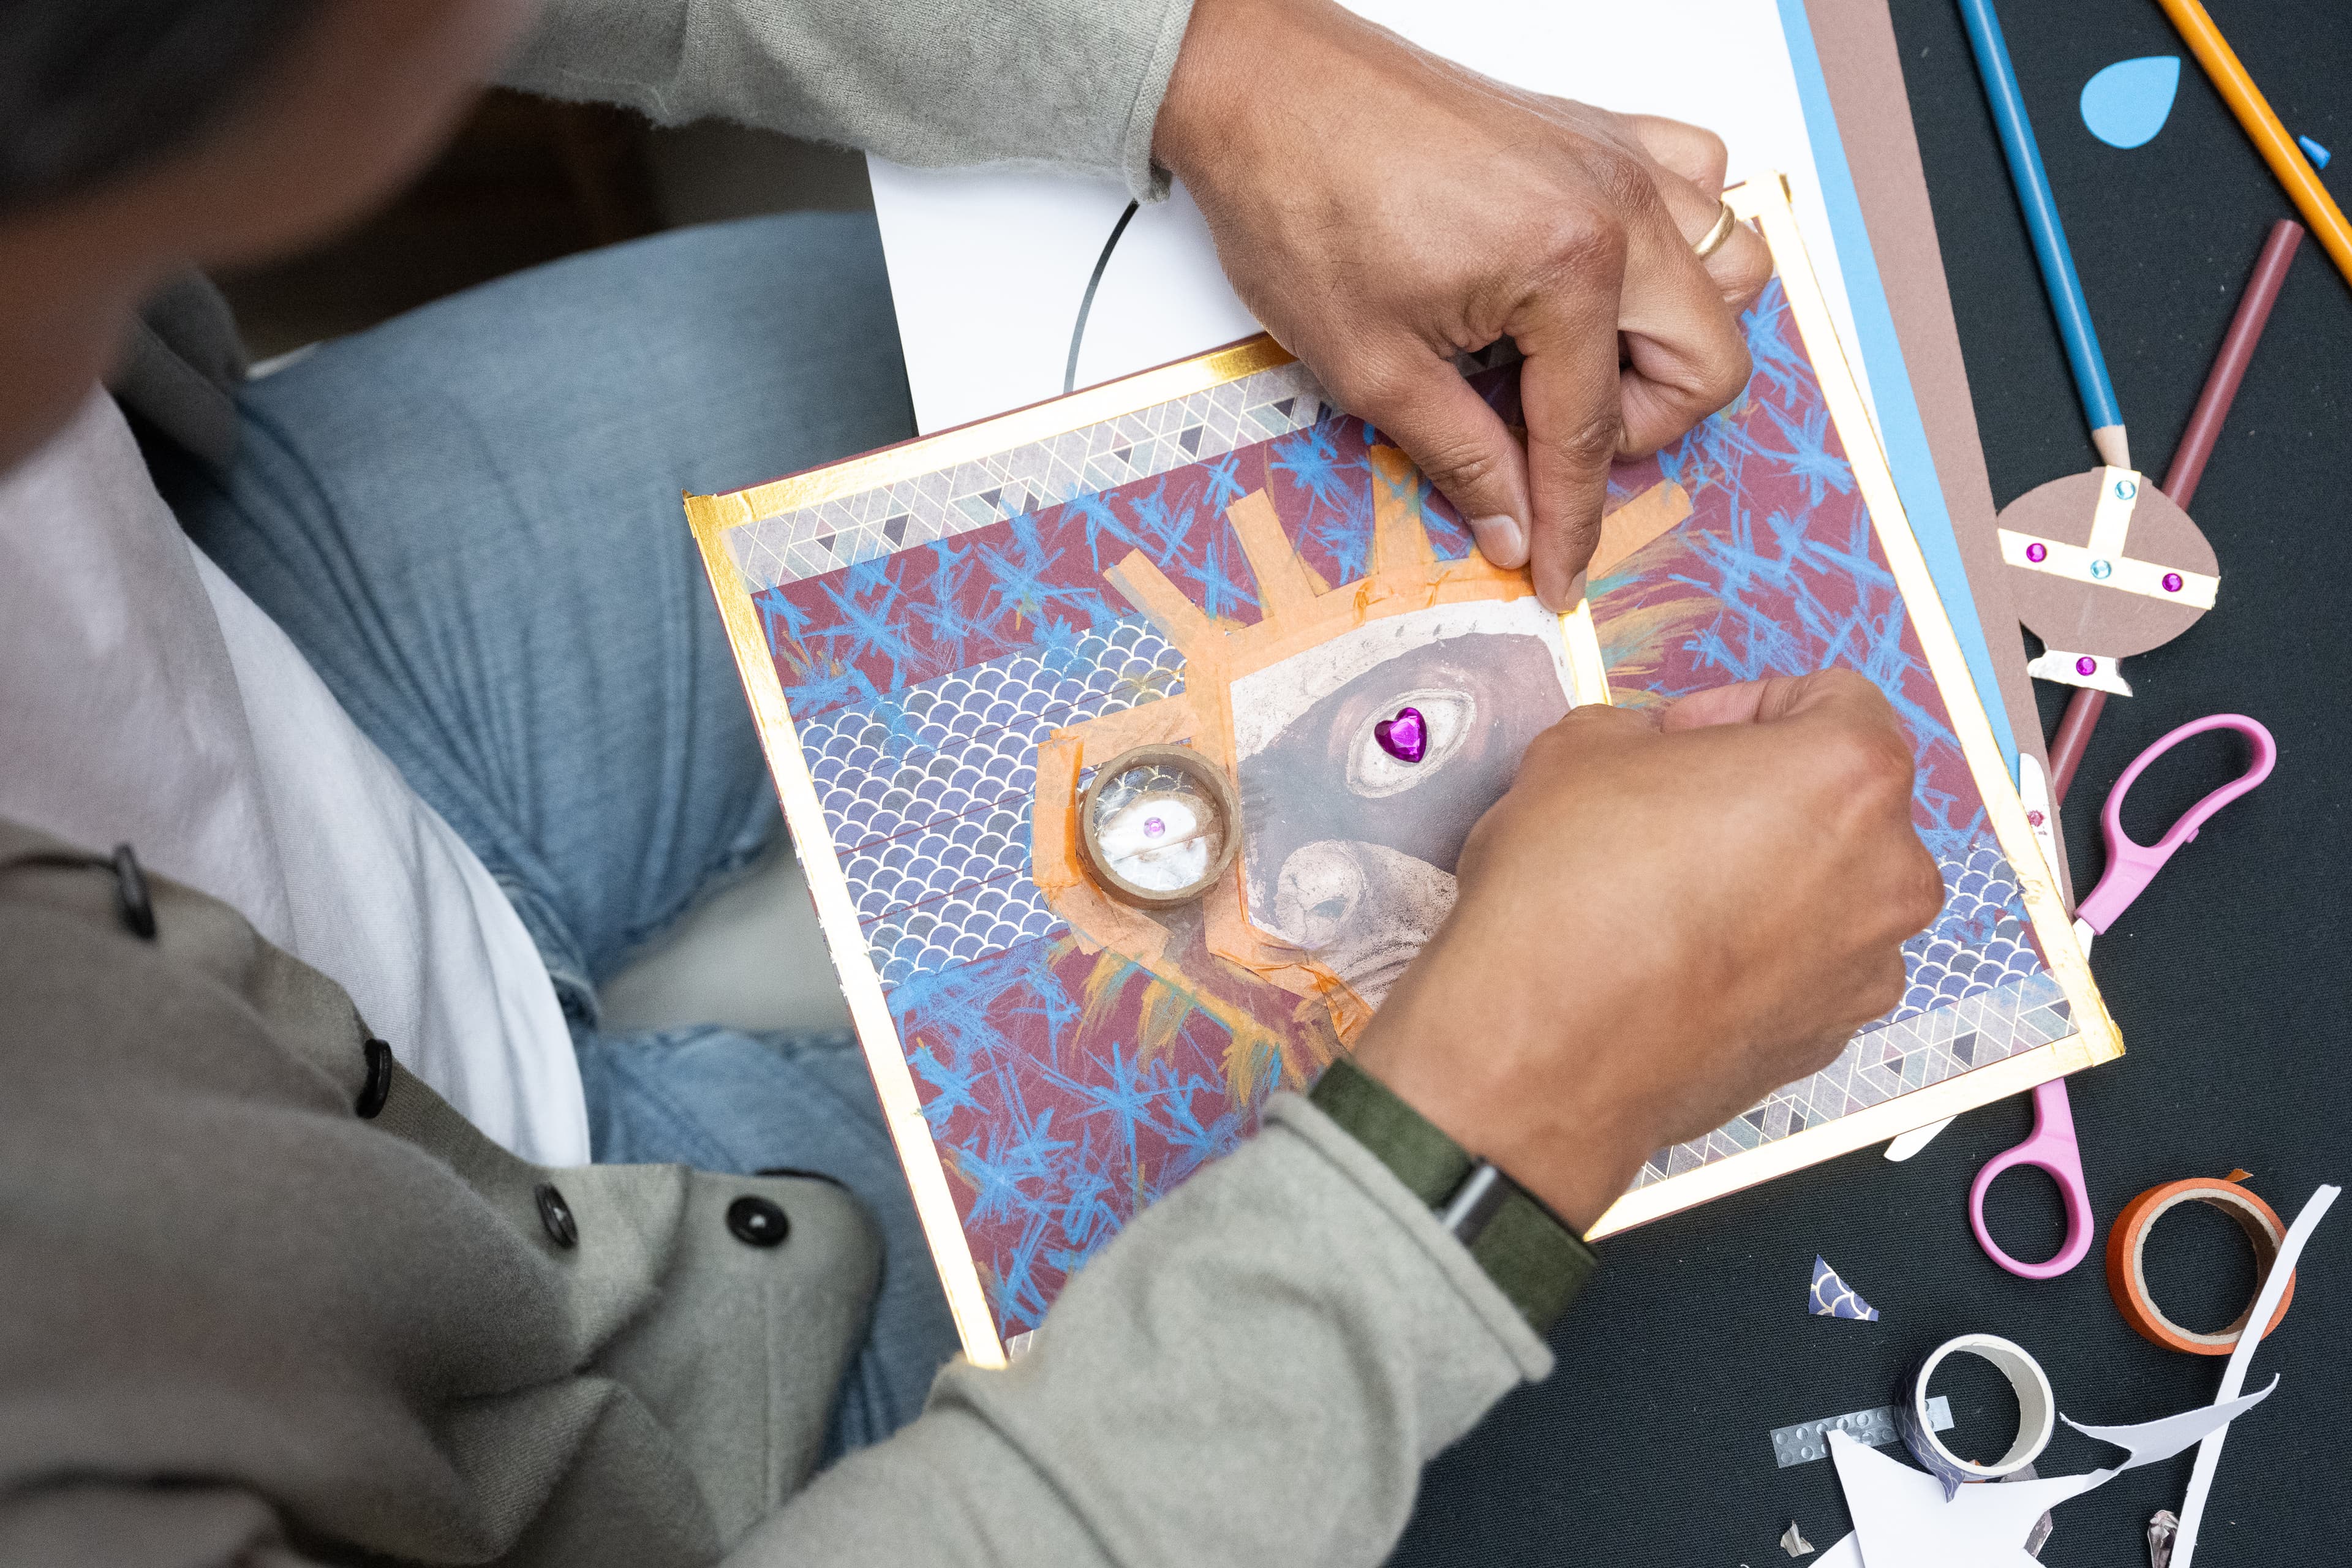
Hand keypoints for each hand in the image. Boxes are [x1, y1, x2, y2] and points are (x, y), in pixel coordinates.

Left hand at [1154, 0, 1772, 610]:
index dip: (1573, 523)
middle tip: (1548, 444)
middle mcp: (1618, 207)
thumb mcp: (1373, 367)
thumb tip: (1513, 528)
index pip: (1594, 433)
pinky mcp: (1600, 134)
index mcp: (1568, 267)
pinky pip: (1702, 185)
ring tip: (1576, 365)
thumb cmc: (1303, 201)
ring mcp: (1620, 162)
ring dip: (1672, 340)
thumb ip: (1462, 456)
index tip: (1557, 574)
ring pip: (1730, 273)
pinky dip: (1677, 245)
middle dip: (1640, 427)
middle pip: (1707, 360)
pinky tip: (1599, 283)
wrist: (1264, 89)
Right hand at [1349, 672, 1944, 1230]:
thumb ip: (1642, 734)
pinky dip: (1756, 953)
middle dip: (1763, 795)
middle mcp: (1887, 872)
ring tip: (1669, 891)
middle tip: (1675, 807)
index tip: (1691, 733)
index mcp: (1849, 773)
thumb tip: (1651, 755)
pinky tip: (1673, 956)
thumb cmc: (1567, 896)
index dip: (1746, 705)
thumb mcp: (1579, 748)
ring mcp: (1865, 967)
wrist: (1538, 1049)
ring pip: (1829, 891)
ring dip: (1765, 877)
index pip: (1837, 699)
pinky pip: (1805, 968)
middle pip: (1844, 802)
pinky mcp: (1827, 1038)